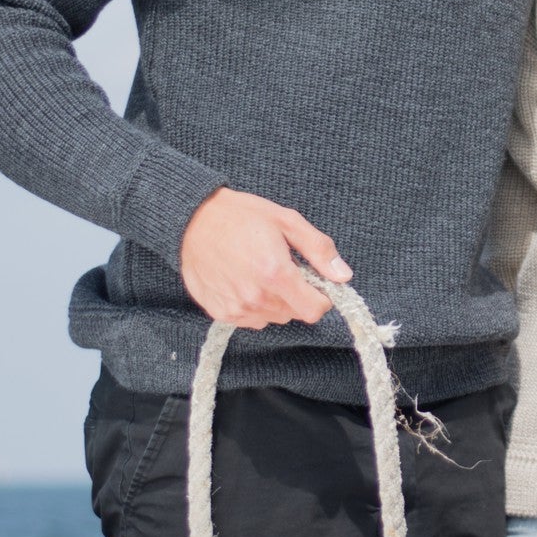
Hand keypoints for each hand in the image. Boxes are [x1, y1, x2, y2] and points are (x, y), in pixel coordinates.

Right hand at [179, 188, 352, 329]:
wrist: (193, 221)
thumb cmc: (241, 216)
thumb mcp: (287, 221)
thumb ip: (319, 250)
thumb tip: (343, 276)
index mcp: (276, 274)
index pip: (314, 310)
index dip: (321, 296)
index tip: (314, 281)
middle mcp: (256, 298)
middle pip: (294, 313)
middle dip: (296, 294)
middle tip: (282, 267)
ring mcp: (236, 309)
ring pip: (273, 317)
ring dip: (275, 300)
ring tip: (260, 271)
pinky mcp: (220, 314)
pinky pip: (251, 319)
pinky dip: (254, 304)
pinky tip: (244, 280)